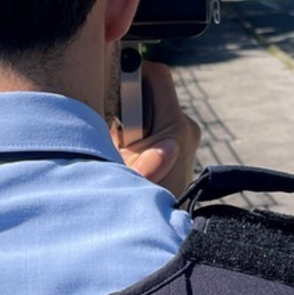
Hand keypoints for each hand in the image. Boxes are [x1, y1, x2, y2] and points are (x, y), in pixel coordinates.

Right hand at [112, 61, 200, 197]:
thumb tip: (105, 99)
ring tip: (122, 142)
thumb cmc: (134, 196)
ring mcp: (188, 135)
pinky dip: (141, 128)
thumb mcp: (116, 163)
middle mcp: (187, 127)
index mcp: (175, 126)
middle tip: (113, 122)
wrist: (157, 224)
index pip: (158, 75)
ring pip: (153, 106)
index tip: (111, 79)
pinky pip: (158, 121)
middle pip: (153, 89)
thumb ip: (115, 129)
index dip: (132, 70)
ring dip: (133, 116)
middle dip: (128, 98)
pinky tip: (132, 150)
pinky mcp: (184, 143)